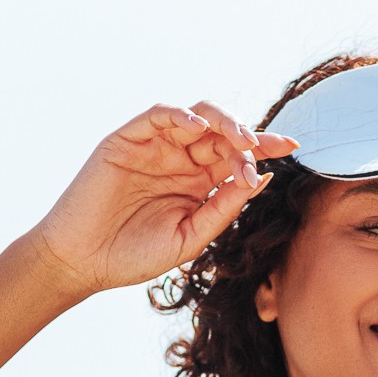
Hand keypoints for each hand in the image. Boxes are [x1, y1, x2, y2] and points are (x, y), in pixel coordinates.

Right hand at [29, 101, 296, 296]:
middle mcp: (180, 160)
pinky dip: (179, 114)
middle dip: (247, 134)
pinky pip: (158, 115)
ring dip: (221, 121)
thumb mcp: (189, 237)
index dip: (266, 147)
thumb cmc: (134, 255)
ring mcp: (155, 147)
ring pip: (196, 116)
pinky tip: (197, 127)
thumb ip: (223, 209)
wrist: (84, 262)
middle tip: (260, 146)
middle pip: (222, 133)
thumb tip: (260, 179)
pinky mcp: (127, 139)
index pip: (237, 157)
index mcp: (199, 183)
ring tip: (237, 137)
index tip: (293, 145)